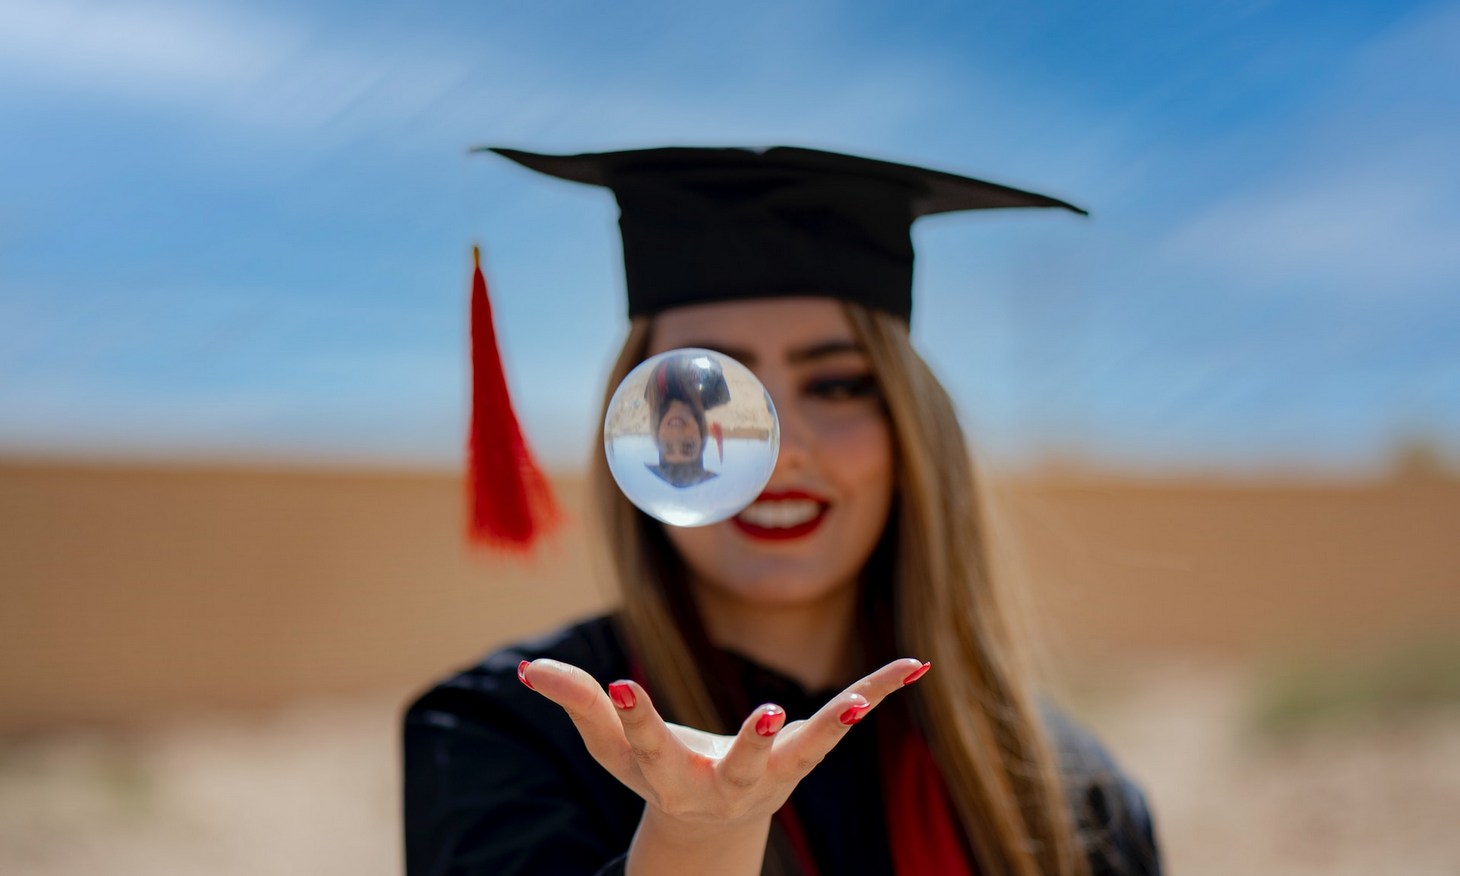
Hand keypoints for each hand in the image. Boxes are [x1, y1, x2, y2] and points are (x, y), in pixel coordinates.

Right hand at [517, 657, 929, 835]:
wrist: (706, 825)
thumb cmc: (651, 772)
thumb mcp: (610, 744)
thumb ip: (578, 702)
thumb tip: (530, 670)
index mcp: (668, 777)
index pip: (646, 744)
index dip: (633, 716)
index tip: (620, 683)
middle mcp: (727, 783)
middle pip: (739, 766)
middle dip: (752, 744)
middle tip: (769, 716)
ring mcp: (773, 771)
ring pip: (808, 752)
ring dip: (833, 728)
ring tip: (859, 706)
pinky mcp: (806, 752)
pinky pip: (847, 718)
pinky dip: (878, 692)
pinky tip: (915, 663)